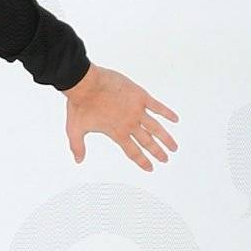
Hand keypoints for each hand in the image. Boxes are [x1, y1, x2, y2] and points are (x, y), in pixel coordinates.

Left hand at [62, 63, 178, 170]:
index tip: (150, 167)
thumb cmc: (80, 105)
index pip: (133, 151)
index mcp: (116, 133)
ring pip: (156, 127)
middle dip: (158, 152)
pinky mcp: (140, 96)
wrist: (85, 83)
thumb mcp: (75, 129)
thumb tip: (78, 160)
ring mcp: (136, 110)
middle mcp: (129, 124)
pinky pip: (157, 106)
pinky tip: (176, 119)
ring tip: (174, 147)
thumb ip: (77, 146)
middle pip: (147, 142)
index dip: (142, 161)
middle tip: (165, 159)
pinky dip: (167, 113)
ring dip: (166, 138)